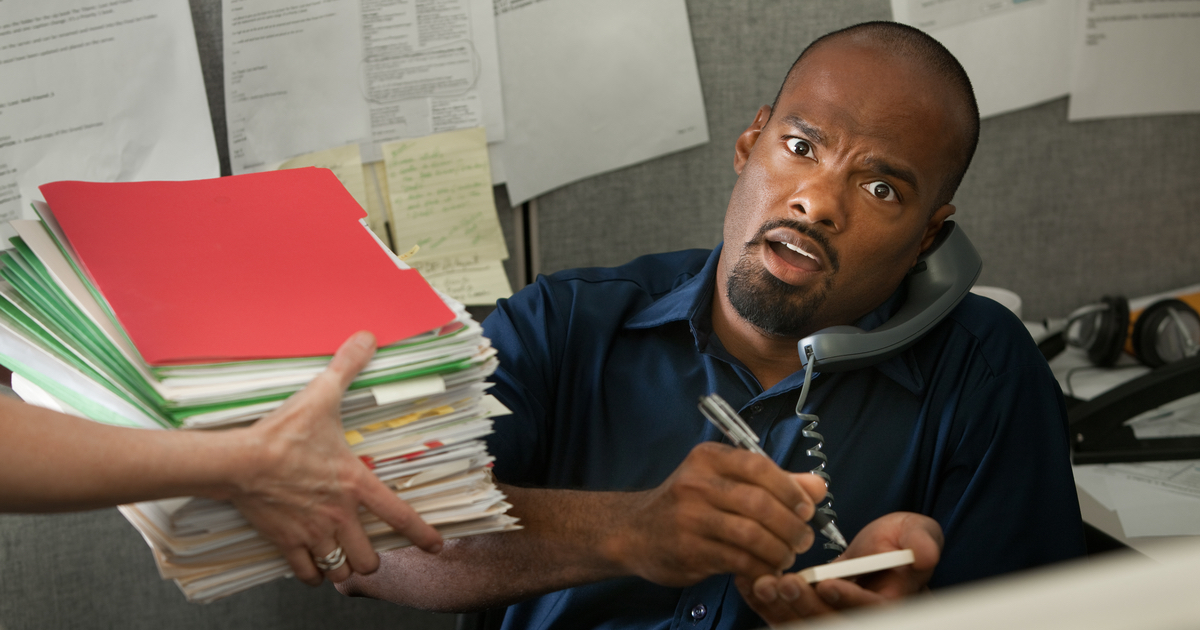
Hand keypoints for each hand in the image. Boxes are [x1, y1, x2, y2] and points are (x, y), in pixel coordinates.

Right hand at [224, 331, 442, 585]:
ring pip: (341, 572)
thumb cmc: (283, 433)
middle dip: (371, 559)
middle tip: (367, 550)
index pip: (399, 516)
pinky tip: (314, 565)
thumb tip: (367, 337)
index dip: (422, 535)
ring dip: (343, 568)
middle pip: (369, 559)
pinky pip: (306, 573)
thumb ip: (347, 367)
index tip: (436, 546)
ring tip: (342, 558)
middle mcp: (339, 516)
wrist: (239, 461)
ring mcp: (313, 533)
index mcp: (355, 485)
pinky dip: (312, 574)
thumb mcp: (321, 395)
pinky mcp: (285, 543)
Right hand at [610, 442, 827, 586]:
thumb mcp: (723, 482)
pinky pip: (737, 560)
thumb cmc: (687, 504)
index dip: (790, 489)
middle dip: (790, 525)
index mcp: (708, 458)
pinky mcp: (688, 549)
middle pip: (759, 503)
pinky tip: (765, 569)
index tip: (807, 509)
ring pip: (751, 535)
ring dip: (778, 550)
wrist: (635, 531)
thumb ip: (773, 482)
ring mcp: (689, 517)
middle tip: (803, 539)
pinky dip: (760, 567)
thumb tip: (817, 486)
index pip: (759, 465)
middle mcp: (696, 483)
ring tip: (786, 556)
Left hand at [736, 512, 942, 626]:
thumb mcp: (917, 534)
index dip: (849, 600)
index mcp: (892, 607)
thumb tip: (922, 553)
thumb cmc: (901, 542)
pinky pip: (787, 617)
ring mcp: (834, 620)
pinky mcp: (811, 615)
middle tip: (783, 582)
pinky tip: (750, 583)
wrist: (882, 552)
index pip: (872, 613)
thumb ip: (921, 542)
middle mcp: (863, 621)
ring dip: (781, 608)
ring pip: (807, 625)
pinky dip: (767, 603)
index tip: (826, 583)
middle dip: (806, 606)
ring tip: (761, 582)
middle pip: (832, 625)